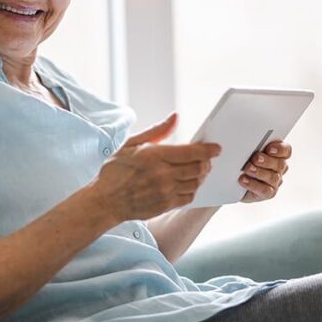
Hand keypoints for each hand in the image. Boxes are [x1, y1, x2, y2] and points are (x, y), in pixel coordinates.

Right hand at [90, 113, 220, 222]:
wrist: (105, 201)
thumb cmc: (116, 170)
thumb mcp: (131, 144)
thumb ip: (157, 131)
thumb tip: (175, 117)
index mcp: (154, 156)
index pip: (192, 152)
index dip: (208, 150)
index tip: (216, 148)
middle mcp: (162, 174)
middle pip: (199, 168)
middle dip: (207, 162)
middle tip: (207, 159)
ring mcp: (165, 191)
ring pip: (196, 182)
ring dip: (201, 175)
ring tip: (199, 170)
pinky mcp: (165, 205)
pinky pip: (189, 197)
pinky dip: (193, 189)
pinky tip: (188, 183)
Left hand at [239, 141, 291, 202]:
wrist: (233, 181)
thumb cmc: (241, 161)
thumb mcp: (244, 151)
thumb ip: (247, 145)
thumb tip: (230, 142)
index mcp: (277, 154)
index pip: (286, 150)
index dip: (280, 149)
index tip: (269, 148)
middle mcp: (278, 168)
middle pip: (280, 164)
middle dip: (267, 161)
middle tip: (255, 158)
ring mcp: (274, 182)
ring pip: (273, 177)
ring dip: (259, 172)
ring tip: (247, 169)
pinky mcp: (268, 193)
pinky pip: (265, 190)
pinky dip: (254, 185)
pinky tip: (243, 180)